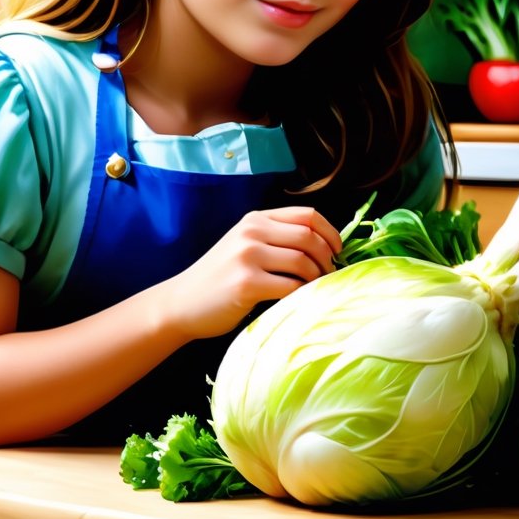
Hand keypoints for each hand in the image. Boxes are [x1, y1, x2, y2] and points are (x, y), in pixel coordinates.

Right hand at [163, 207, 341, 339]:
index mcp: (255, 219)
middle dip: (327, 258)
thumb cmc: (219, 278)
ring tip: (316, 289)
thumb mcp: (244, 245)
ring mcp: (247, 256)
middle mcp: (251, 232)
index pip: (307, 215)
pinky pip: (290, 286)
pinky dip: (302, 294)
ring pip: (303, 261)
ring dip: (317, 278)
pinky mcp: (246, 283)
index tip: (338, 251)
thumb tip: (324, 248)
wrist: (181, 303)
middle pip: (308, 237)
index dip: (330, 232)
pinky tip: (299, 300)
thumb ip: (275, 239)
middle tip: (329, 275)